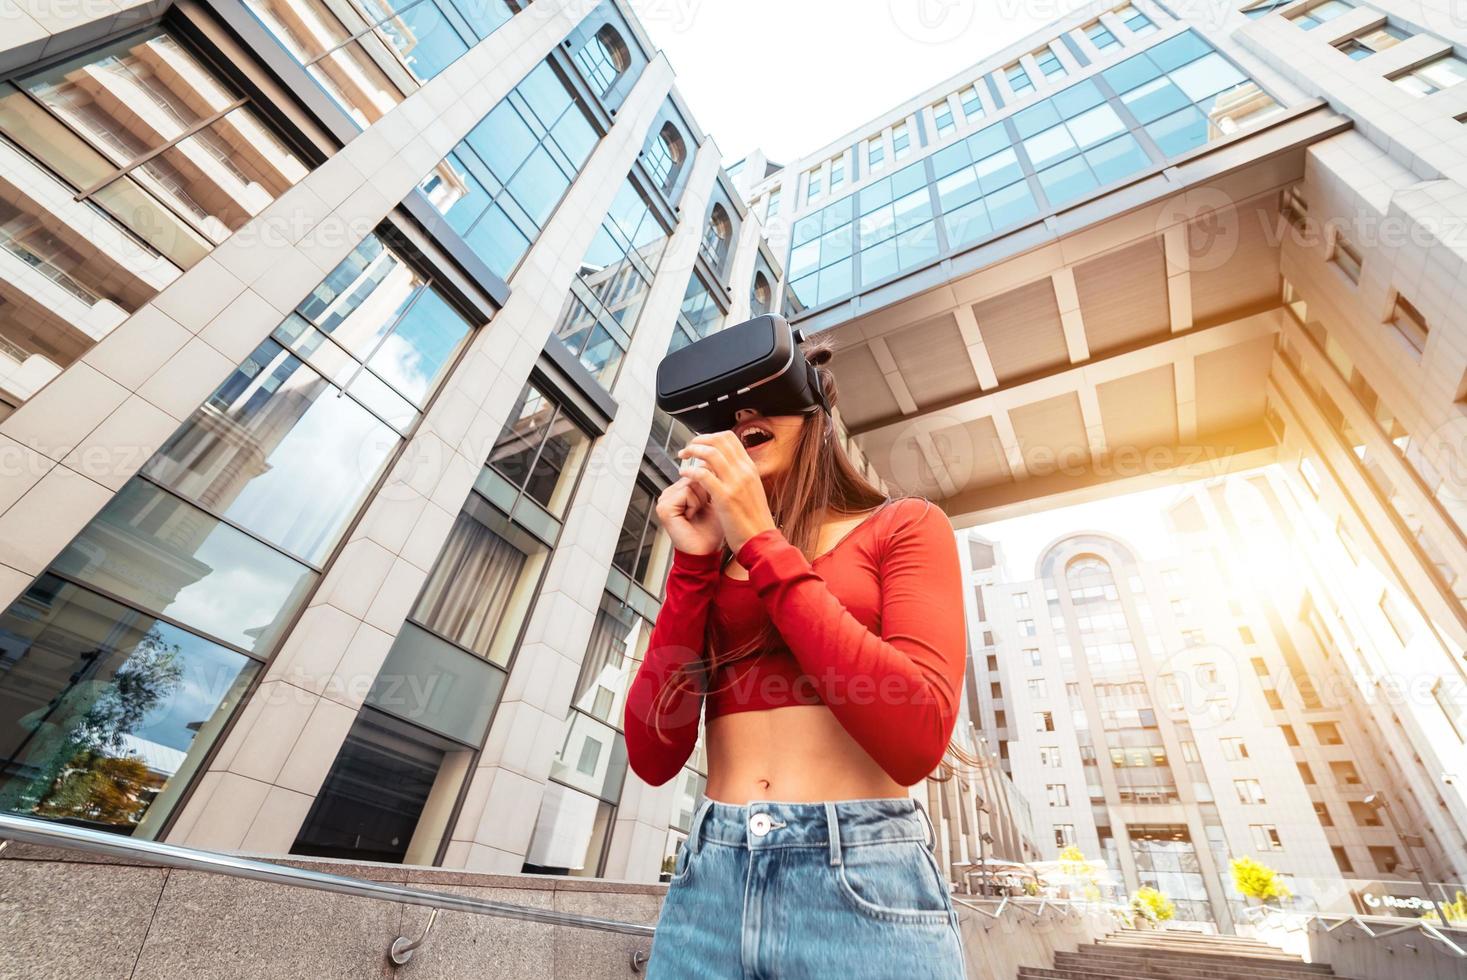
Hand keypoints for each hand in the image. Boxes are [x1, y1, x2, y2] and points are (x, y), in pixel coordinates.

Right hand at [656, 476, 723, 555]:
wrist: (706, 552)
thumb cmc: (712, 531)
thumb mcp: (715, 499)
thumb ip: (710, 479)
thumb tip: (710, 460)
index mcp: (680, 491)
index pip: (696, 471)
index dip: (709, 485)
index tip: (708, 503)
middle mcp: (671, 493)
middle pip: (694, 475)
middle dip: (705, 492)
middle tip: (703, 510)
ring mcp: (665, 500)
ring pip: (691, 482)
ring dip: (701, 499)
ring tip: (697, 514)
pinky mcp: (664, 507)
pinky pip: (686, 491)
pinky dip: (695, 504)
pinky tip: (691, 516)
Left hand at [676, 432, 777, 553]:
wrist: (761, 540)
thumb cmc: (754, 520)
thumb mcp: (751, 490)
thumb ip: (739, 476)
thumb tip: (723, 465)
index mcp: (750, 468)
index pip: (729, 438)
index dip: (710, 437)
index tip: (700, 444)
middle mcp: (744, 471)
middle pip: (719, 440)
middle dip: (699, 440)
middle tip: (688, 449)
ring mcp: (735, 483)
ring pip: (710, 453)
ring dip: (692, 451)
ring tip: (683, 457)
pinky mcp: (725, 497)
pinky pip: (703, 475)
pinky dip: (690, 471)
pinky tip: (684, 475)